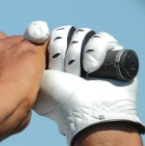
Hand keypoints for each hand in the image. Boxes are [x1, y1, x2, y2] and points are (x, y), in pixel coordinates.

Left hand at [31, 24, 144, 145]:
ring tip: (78, 75)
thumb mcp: (37, 79)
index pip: (47, 34)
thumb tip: (36, 32)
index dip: (42, 34)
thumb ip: (31, 57)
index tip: (37, 37)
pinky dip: (95, 51)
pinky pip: (102, 39)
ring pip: (81, 34)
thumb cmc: (60, 101)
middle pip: (63, 32)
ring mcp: (93, 53)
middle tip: (63, 73)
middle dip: (60, 52)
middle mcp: (73, 54)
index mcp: (54, 59)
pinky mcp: (113, 53)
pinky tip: (92, 68)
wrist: (88, 112)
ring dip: (76, 56)